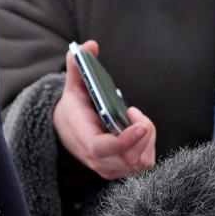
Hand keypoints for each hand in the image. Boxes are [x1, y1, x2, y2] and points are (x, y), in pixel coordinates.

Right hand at [52, 39, 155, 179]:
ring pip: (142, 161)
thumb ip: (78, 65)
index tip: (141, 126)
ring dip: (147, 138)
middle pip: (130, 157)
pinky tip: (137, 130)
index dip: (124, 141)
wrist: (66, 132)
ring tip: (133, 118)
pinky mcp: (121, 169)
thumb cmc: (73, 108)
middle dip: (142, 132)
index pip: (104, 149)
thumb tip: (90, 45)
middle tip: (132, 111)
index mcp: (84, 139)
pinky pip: (145, 162)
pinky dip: (148, 145)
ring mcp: (110, 168)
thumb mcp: (72, 86)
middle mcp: (97, 160)